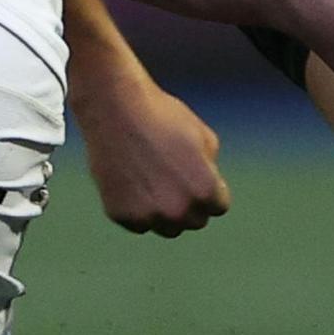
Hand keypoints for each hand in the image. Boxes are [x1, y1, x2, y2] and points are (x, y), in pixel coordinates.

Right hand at [72, 78, 232, 236]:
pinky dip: (137, 207)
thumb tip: (210, 192)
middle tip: (171, 175)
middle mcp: (177, 210)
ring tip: (153, 178)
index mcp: (204, 191)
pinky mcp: (121, 215)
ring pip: (166, 227)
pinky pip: (139, 223)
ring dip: (165, 211)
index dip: (209, 189)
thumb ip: (211, 171)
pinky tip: (131, 179)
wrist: (115, 107)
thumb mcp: (203, 137)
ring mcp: (148, 216)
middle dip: (189, 203)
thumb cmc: (162, 116)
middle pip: (194, 220)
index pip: (218, 206)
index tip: (194, 172)